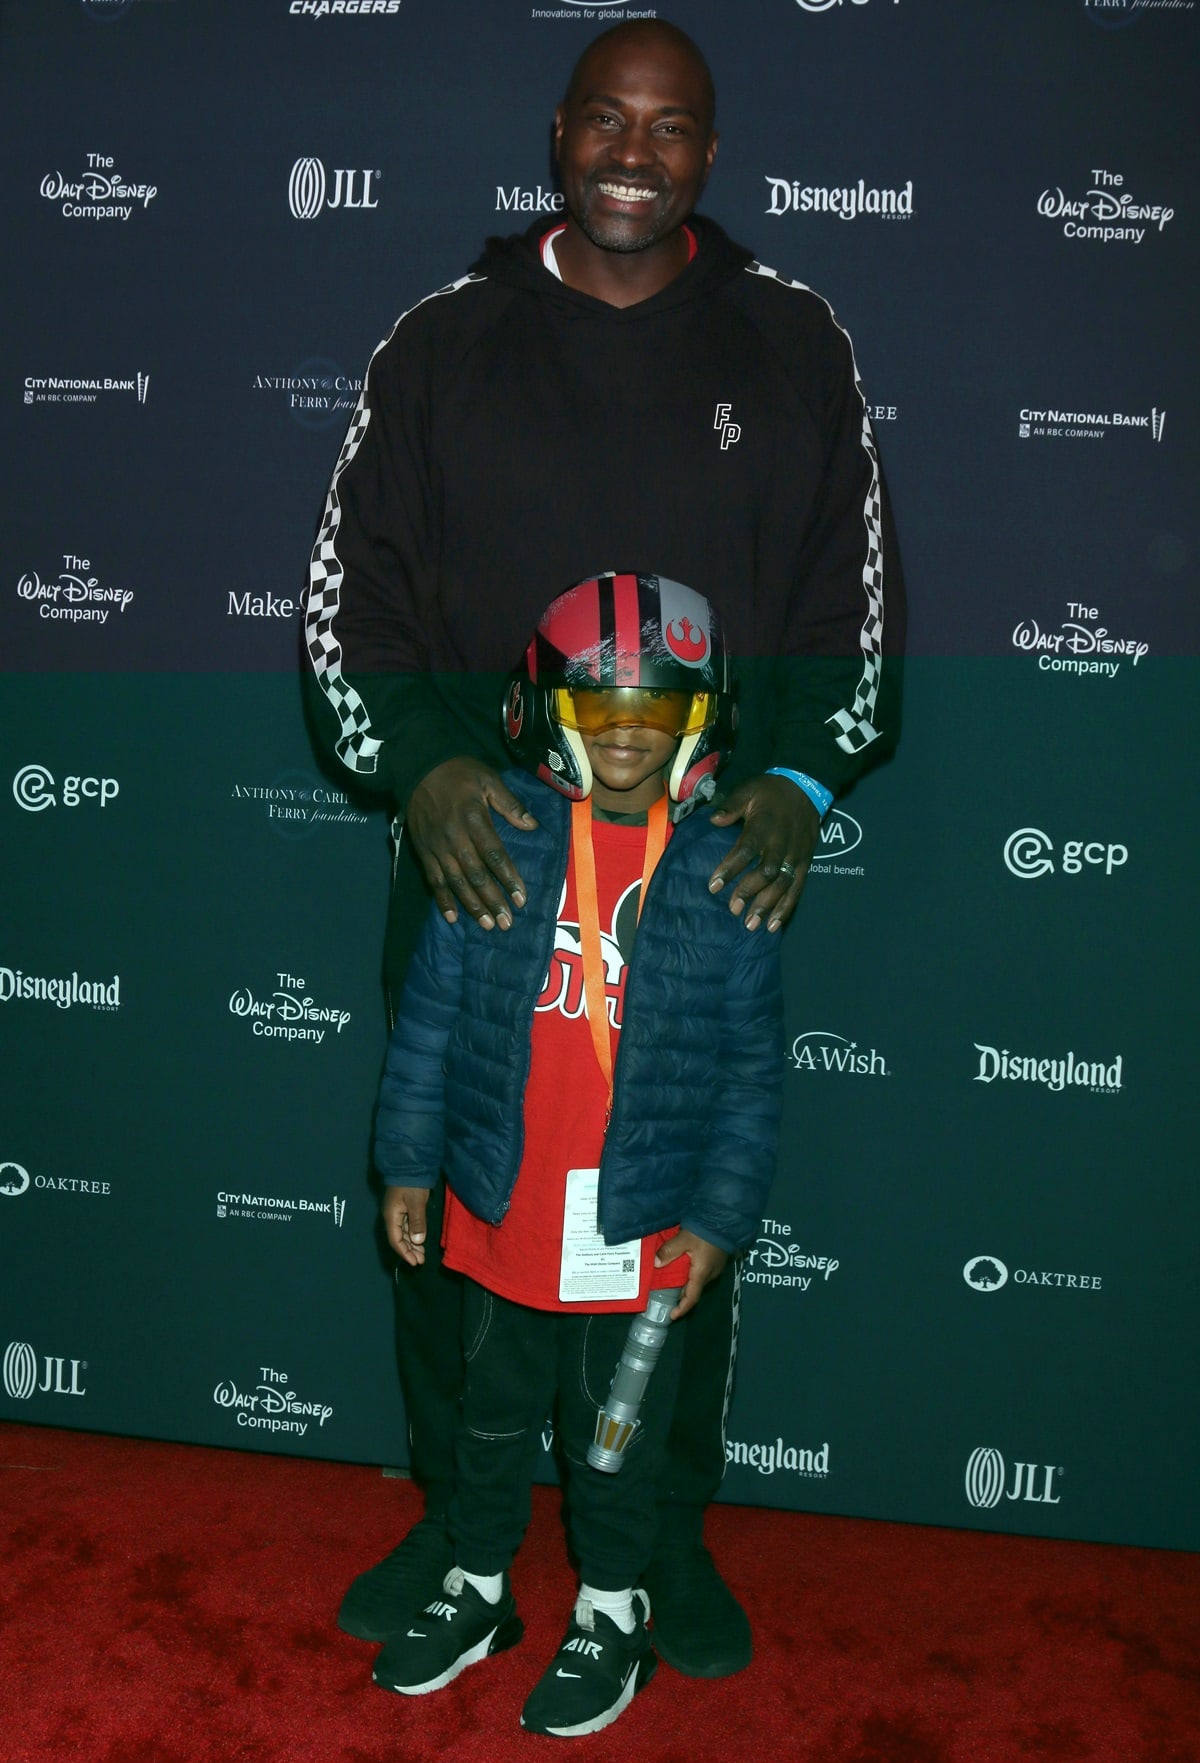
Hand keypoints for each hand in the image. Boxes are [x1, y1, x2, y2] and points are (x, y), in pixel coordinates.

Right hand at [382, 1186, 429, 1265]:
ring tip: (421, 1255)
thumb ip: (417, 1222)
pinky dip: (413, 1235)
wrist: (409, 1165)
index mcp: (391, 1216)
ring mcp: (397, 1212)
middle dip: (409, 1251)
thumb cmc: (412, 1183)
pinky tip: (420, 1241)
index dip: (404, 1252)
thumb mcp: (416, 1202)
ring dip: (411, 1244)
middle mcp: (391, 1216)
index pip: (395, 1240)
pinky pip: (406, 1226)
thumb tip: (417, 1241)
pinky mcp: (403, 1208)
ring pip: (403, 1233)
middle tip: (421, 1261)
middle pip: (398, 1239)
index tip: (414, 1262)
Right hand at [406, 757, 537, 929]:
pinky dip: (442, 899)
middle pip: (476, 875)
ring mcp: (437, 846)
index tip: (521, 899)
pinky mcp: (423, 850)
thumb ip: (510, 804)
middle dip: (492, 901)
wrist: (418, 766)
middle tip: (506, 923)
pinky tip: (452, 916)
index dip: (508, 878)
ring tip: (486, 925)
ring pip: (456, 882)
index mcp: (474, 819)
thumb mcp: (488, 779)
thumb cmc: (458, 772)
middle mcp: (455, 837)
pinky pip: (433, 879)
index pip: (495, 855)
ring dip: (471, 906)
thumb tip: (532, 826)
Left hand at [654, 1230, 728, 1318]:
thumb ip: (669, 1251)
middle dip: (681, 1295)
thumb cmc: (706, 1232)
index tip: (672, 1316)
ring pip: (698, 1280)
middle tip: (666, 1294)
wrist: (726, 1221)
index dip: (682, 1309)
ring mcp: (715, 1268)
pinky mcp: (716, 1260)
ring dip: (686, 1282)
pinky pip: (702, 1272)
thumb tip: (656, 1264)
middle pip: (694, 1289)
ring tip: (671, 1279)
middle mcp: (710, 1274)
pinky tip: (683, 1265)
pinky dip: (691, 1273)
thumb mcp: (684, 1239)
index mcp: (701, 1274)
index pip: (692, 1298)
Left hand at [708, 774, 820, 931]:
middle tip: (733, 909)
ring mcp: (797, 854)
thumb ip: (731, 806)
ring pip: (784, 884)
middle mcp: (783, 842)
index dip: (730, 869)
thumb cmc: (771, 791)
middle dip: (750, 892)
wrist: (807, 787)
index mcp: (765, 825)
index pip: (746, 849)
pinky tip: (774, 925)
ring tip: (751, 924)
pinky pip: (798, 888)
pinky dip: (787, 908)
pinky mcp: (806, 862)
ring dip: (768, 906)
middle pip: (767, 872)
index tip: (713, 886)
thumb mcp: (748, 790)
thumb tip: (713, 820)